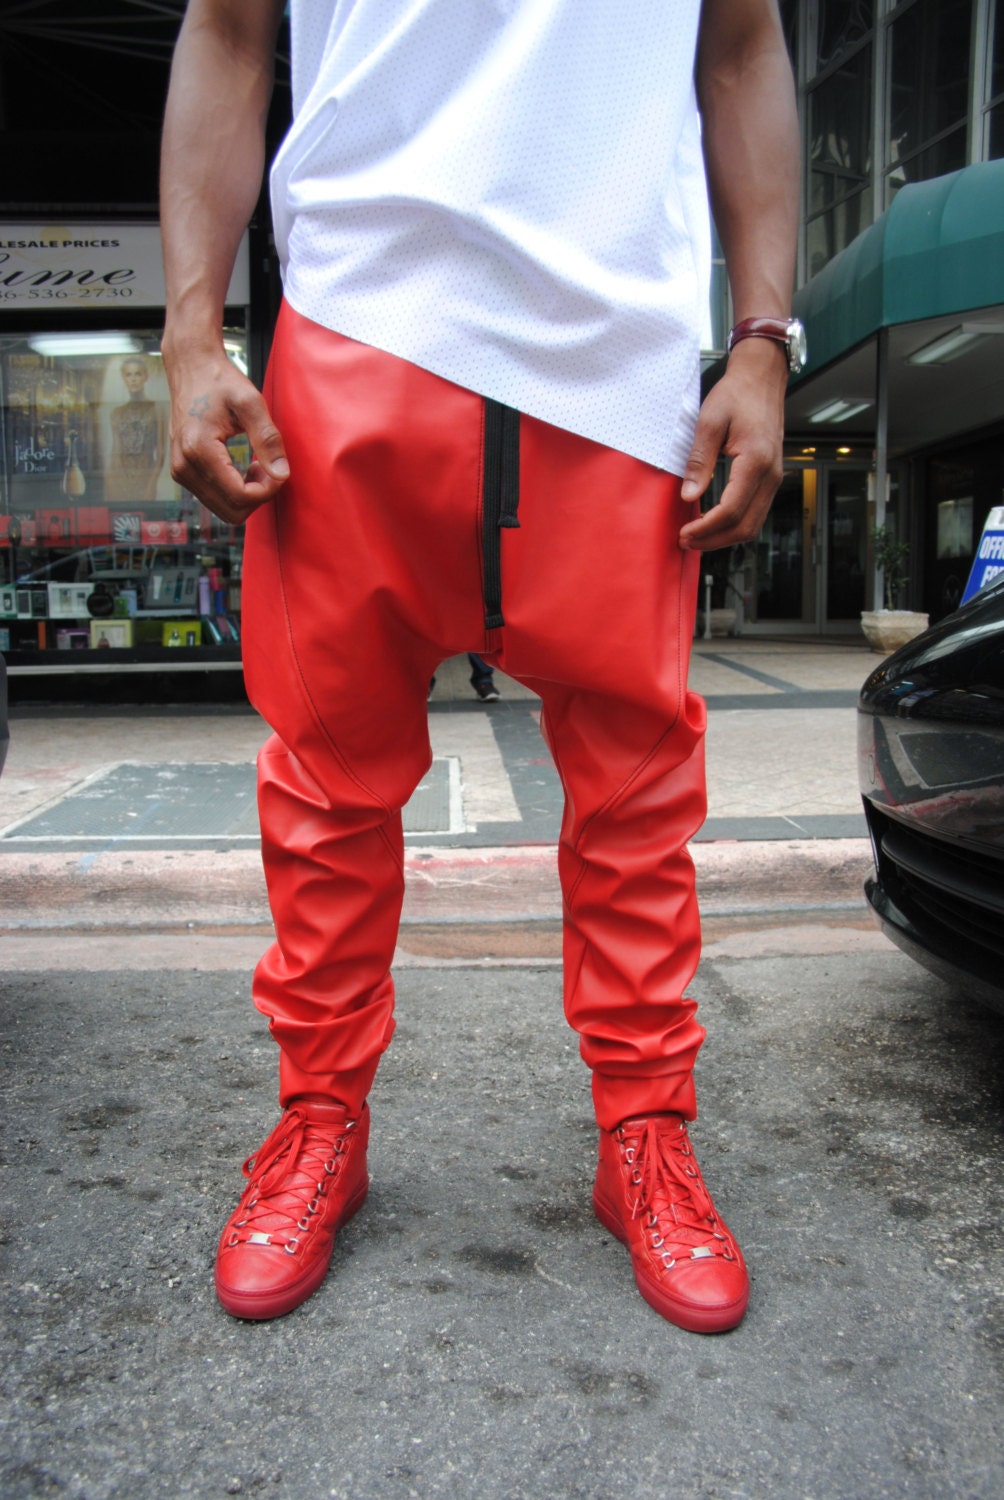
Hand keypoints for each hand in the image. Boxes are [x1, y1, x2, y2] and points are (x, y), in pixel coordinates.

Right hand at [163, 342, 288, 524]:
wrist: (191, 369)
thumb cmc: (220, 382)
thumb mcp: (251, 403)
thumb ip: (268, 439)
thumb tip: (281, 475)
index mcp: (198, 450)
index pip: (240, 496)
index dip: (266, 490)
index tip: (278, 470)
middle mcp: (184, 467)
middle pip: (231, 511)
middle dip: (257, 496)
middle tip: (268, 468)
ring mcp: (180, 472)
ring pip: (224, 510)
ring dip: (247, 494)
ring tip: (257, 465)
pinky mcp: (183, 473)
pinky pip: (215, 499)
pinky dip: (235, 491)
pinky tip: (243, 468)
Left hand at [678, 338, 786, 551]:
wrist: (761, 380)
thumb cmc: (736, 395)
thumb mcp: (709, 422)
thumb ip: (699, 461)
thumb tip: (689, 496)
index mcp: (756, 461)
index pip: (731, 510)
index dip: (706, 528)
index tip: (684, 534)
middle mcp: (771, 475)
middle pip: (745, 526)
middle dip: (713, 540)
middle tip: (685, 541)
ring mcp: (774, 478)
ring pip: (752, 524)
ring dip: (724, 537)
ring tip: (696, 537)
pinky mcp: (771, 478)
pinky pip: (755, 513)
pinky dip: (734, 525)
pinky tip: (712, 523)